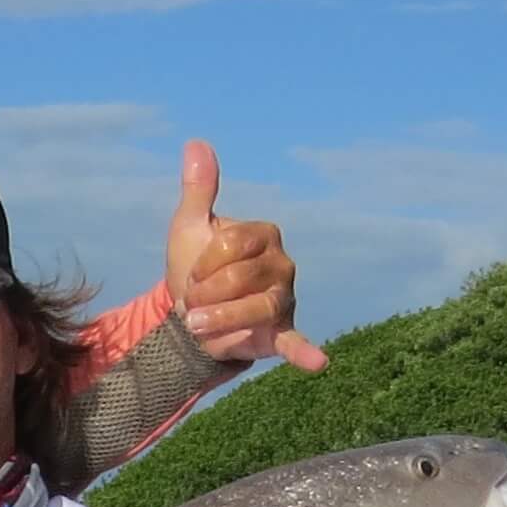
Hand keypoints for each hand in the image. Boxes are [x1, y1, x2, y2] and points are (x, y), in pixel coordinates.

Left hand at [163, 141, 326, 372]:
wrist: (189, 317)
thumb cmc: (194, 267)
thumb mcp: (190, 227)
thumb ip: (199, 190)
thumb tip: (196, 143)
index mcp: (262, 235)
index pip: (235, 244)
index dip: (204, 262)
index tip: (190, 275)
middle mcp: (281, 263)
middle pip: (243, 277)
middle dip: (206, 293)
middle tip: (191, 303)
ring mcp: (284, 298)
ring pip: (260, 307)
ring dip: (222, 318)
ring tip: (197, 326)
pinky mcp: (280, 332)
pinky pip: (296, 341)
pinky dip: (305, 352)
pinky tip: (317, 363)